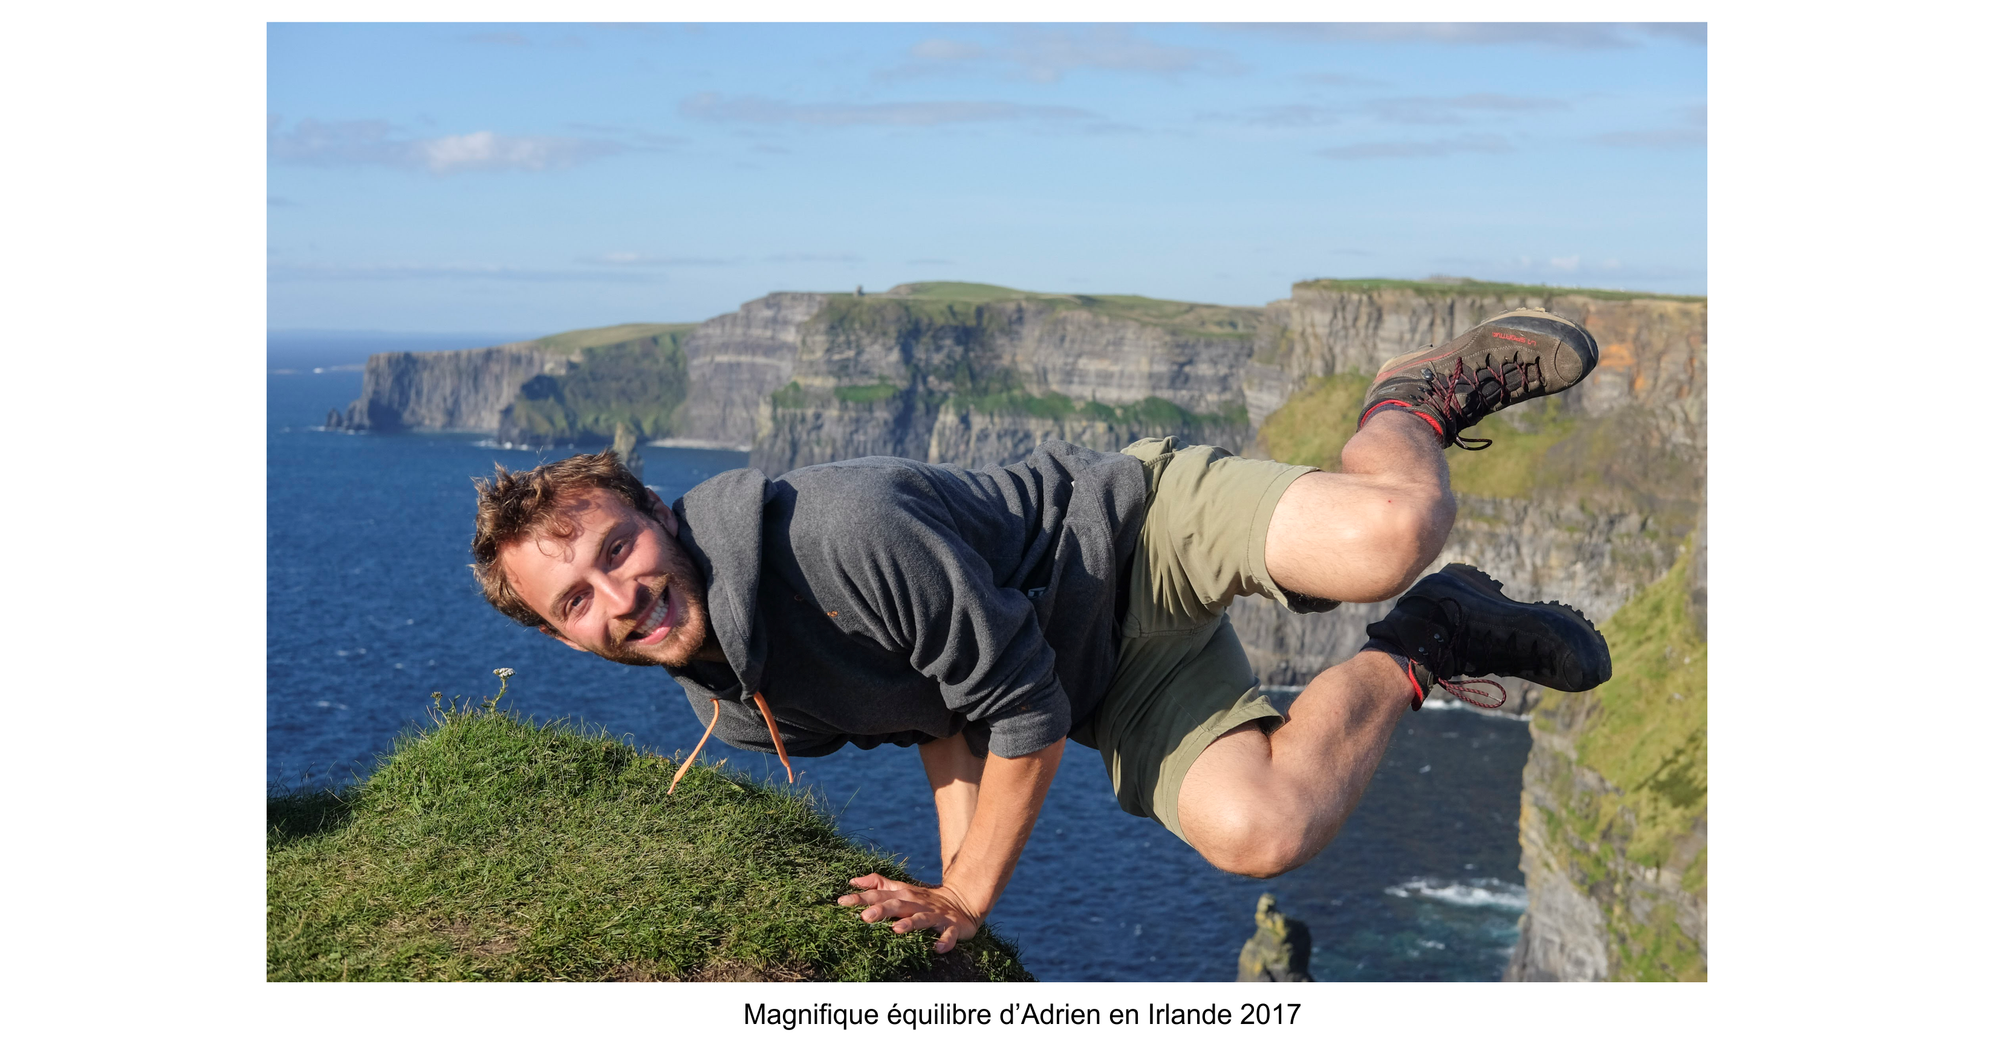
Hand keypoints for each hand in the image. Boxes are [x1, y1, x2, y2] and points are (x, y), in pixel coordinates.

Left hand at [838, 873, 981, 953]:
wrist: (962, 901)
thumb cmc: (923, 899)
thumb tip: (852, 881)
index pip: (879, 895)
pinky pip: (949, 935)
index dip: (861, 898)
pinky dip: (944, 941)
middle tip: (865, 917)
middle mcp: (917, 903)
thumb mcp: (901, 889)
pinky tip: (937, 948)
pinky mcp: (952, 927)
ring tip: (896, 930)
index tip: (842, 902)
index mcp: (903, 895)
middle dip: (882, 910)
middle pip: (898, 905)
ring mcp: (935, 915)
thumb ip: (878, 884)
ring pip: (921, 919)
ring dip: (910, 924)